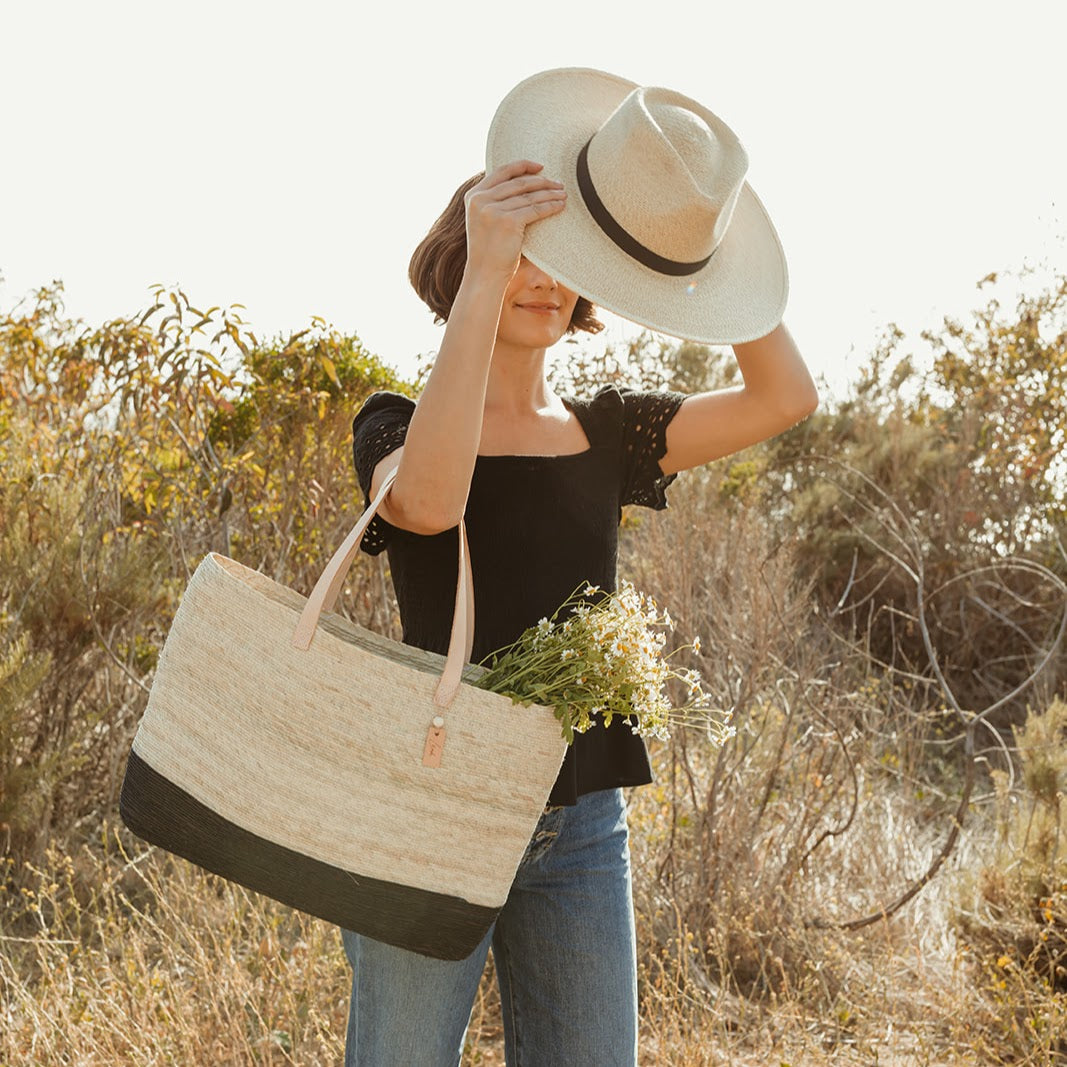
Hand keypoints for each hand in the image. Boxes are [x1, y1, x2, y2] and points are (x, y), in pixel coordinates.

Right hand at [463, 160, 565, 282]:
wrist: (484, 275)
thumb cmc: (489, 251)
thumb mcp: (484, 220)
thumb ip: (495, 202)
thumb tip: (521, 185)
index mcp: (474, 196)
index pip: (502, 172)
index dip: (523, 166)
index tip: (540, 167)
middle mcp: (481, 200)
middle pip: (519, 183)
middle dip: (542, 181)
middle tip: (558, 184)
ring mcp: (493, 210)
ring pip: (529, 196)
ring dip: (550, 193)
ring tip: (563, 194)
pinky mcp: (508, 222)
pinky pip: (535, 209)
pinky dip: (550, 206)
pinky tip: (560, 206)